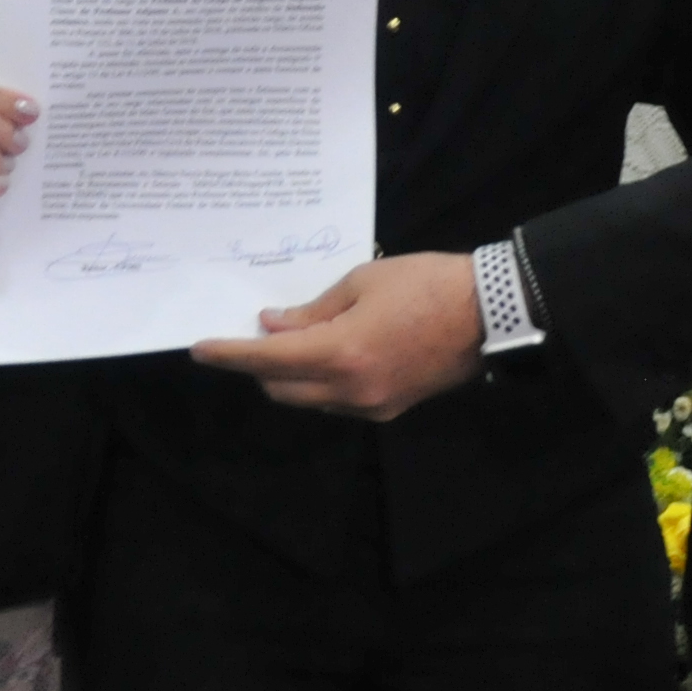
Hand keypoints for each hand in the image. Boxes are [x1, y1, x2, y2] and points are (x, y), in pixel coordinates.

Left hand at [191, 252, 482, 419]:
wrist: (491, 314)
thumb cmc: (427, 284)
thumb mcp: (362, 282)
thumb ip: (313, 310)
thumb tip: (275, 327)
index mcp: (340, 354)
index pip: (266, 361)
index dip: (229, 355)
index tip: (200, 348)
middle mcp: (350, 390)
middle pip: (281, 388)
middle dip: (259, 365)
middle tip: (257, 332)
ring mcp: (371, 405)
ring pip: (308, 399)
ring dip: (290, 375)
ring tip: (294, 338)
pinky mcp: (389, 408)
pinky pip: (337, 401)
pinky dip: (320, 381)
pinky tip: (329, 351)